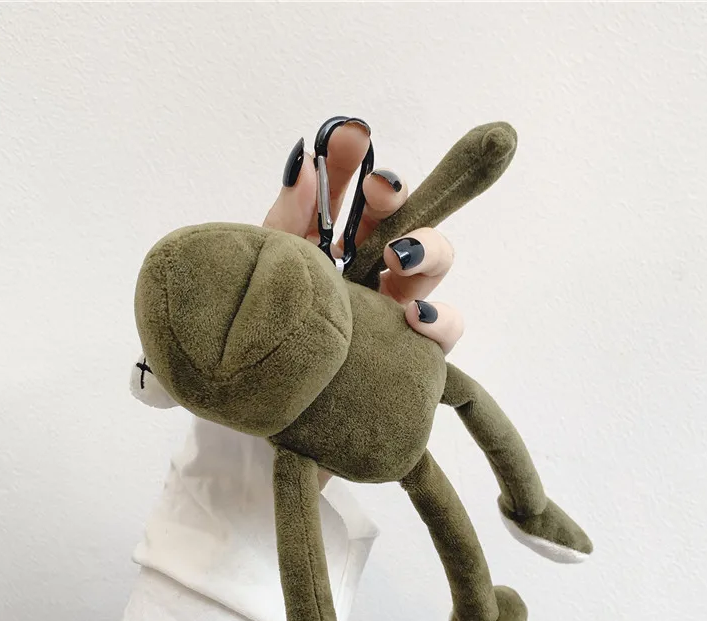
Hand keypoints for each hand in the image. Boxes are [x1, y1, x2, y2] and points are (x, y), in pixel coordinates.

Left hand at [263, 121, 463, 355]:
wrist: (262, 397)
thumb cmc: (266, 328)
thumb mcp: (270, 268)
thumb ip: (286, 216)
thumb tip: (302, 159)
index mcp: (334, 248)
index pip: (354, 198)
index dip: (355, 164)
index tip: (352, 137)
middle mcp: (369, 272)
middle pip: (403, 219)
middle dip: (396, 196)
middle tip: (378, 190)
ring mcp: (394, 310)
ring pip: (435, 262)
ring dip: (426, 246)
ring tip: (397, 254)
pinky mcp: (411, 349)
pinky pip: (445, 330)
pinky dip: (442, 319)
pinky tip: (417, 317)